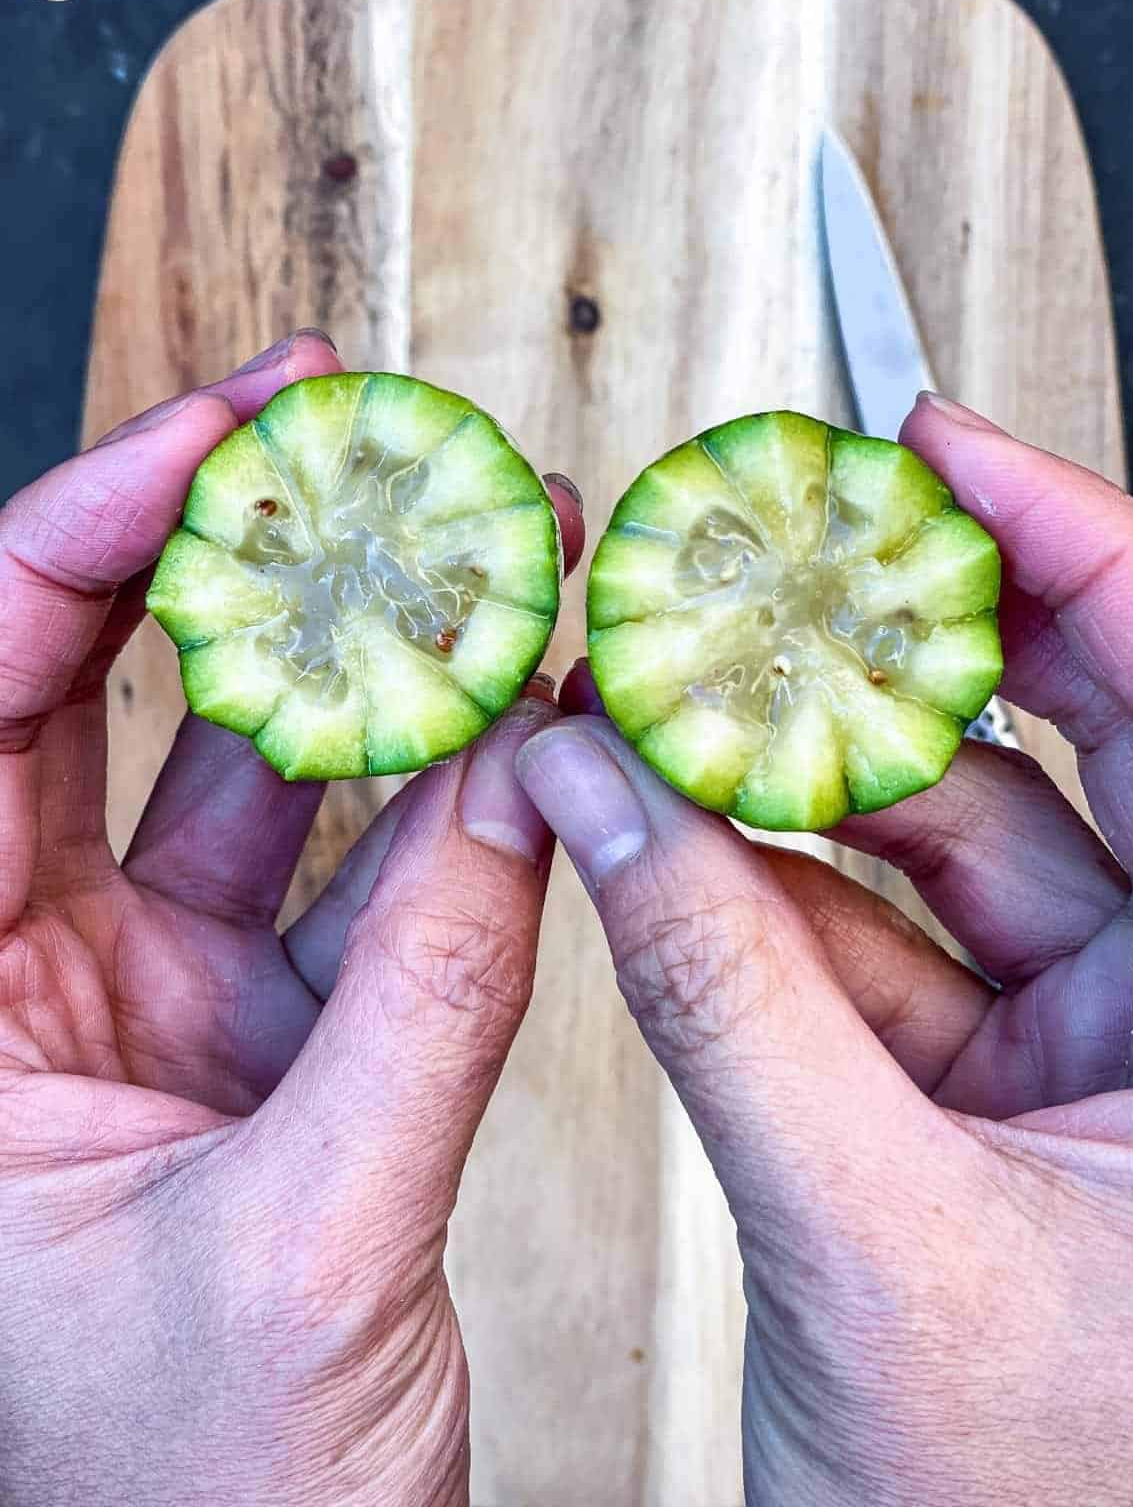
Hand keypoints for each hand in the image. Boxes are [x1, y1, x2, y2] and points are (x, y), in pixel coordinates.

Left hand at [0, 331, 584, 1506]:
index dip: (84, 539)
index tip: (219, 432)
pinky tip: (519, 727)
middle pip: (100, 697)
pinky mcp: (274, 1044)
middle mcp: (28, 984)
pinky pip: (366, 888)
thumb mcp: (303, 1248)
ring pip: (257, 782)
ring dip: (366, 672)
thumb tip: (532, 794)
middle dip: (225, 555)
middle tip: (340, 441)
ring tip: (468, 557)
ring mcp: (159, 1007)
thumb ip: (430, 1003)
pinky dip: (448, 811)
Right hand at [519, 393, 1132, 1506]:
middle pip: (1080, 749)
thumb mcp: (872, 1243)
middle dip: (911, 644)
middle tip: (785, 549)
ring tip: (674, 701)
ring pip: (954, 851)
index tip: (936, 450)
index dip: (1070, 549)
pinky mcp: (1010, 1102)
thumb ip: (721, 997)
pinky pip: (885, 954)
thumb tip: (602, 803)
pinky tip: (675, 839)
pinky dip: (775, 899)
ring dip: (802, 781)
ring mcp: (1112, 1058)